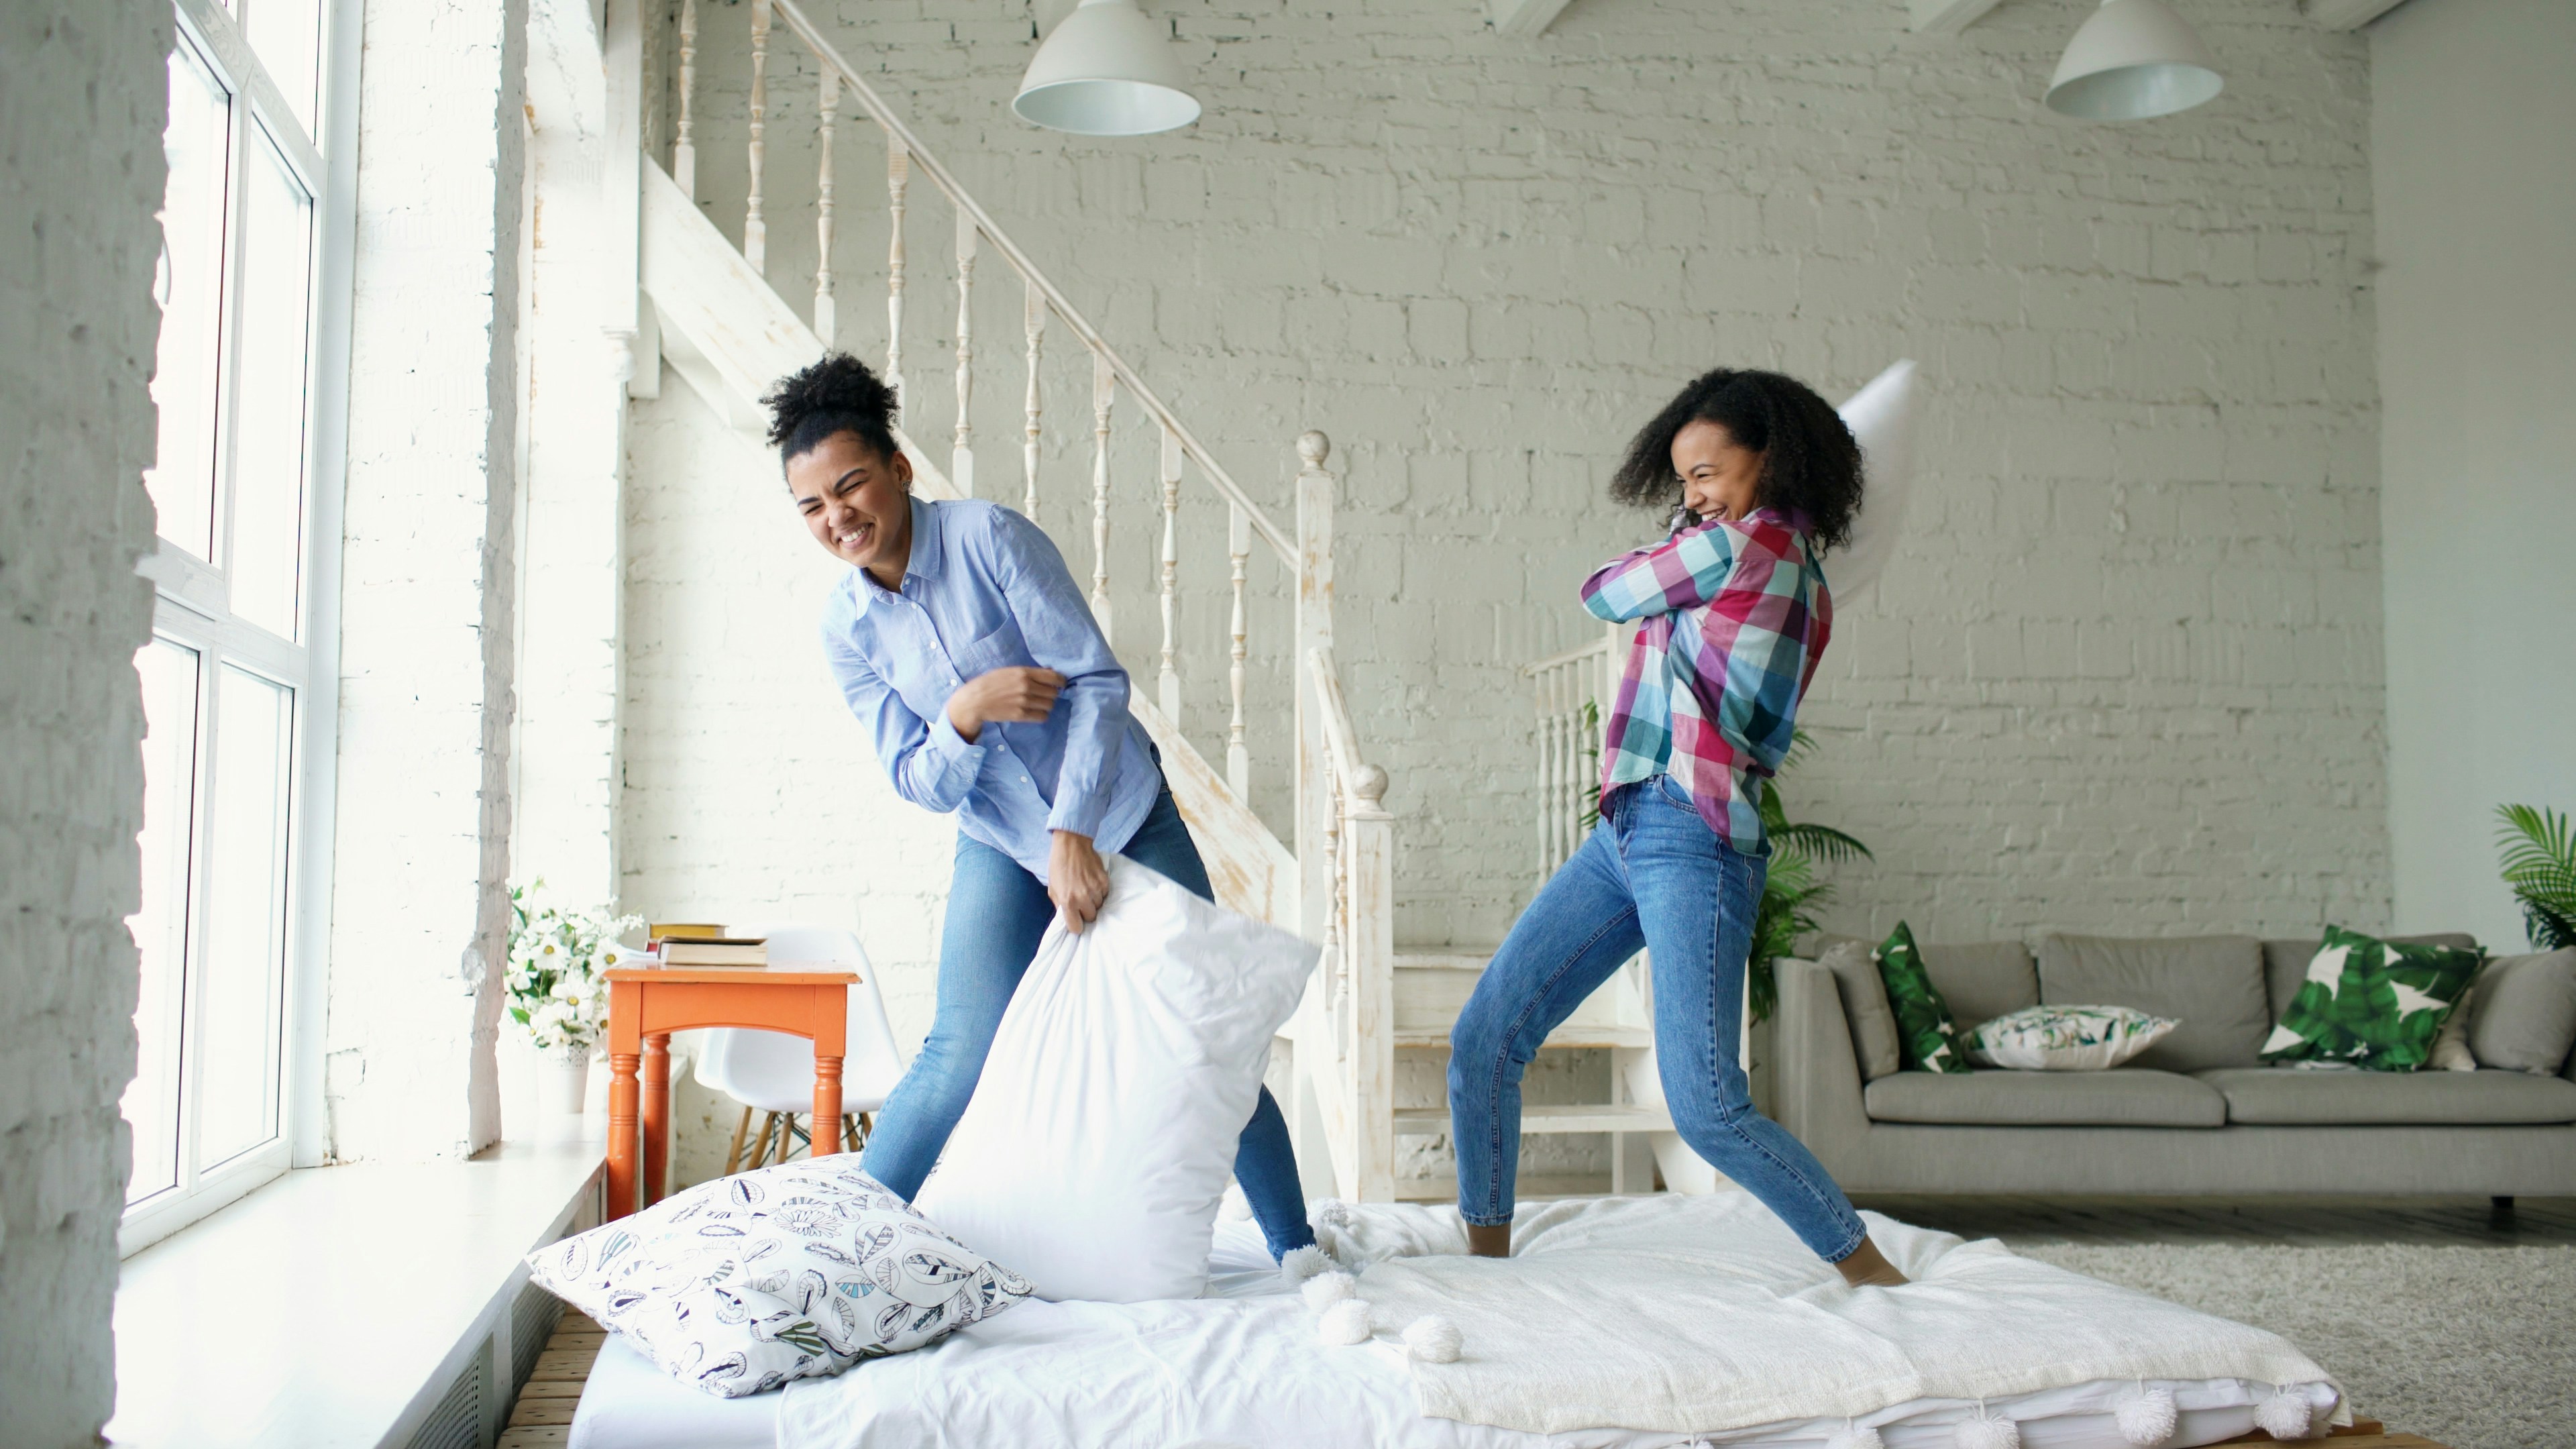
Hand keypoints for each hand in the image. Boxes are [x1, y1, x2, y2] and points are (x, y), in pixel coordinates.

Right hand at [946, 666, 1064, 743]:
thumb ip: (1029, 672)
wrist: (975, 700)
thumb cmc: (991, 683)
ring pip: (1050, 705)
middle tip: (1044, 695)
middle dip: (1051, 694)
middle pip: (1053, 692)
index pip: (1054, 676)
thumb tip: (1050, 672)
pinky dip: (1041, 715)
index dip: (1061, 681)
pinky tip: (1034, 712)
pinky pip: (1042, 717)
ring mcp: (1024, 702)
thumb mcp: (1009, 671)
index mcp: (1024, 672)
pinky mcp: (1021, 715)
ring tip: (1037, 704)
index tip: (1061, 684)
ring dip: (1046, 705)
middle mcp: (1026, 686)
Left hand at [1048, 831, 1109, 933]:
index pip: (1076, 927)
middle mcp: (1082, 898)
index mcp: (1067, 901)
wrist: (1071, 845)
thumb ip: (1059, 905)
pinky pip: (1105, 894)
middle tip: (1081, 903)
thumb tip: (1067, 917)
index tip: (1075, 920)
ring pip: (1099, 906)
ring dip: (1093, 902)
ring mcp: (1095, 890)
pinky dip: (1100, 891)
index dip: (1075, 925)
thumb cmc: (1058, 866)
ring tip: (1087, 890)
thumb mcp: (1052, 888)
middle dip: (1086, 912)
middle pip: (1091, 918)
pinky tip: (1092, 883)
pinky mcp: (1104, 881)